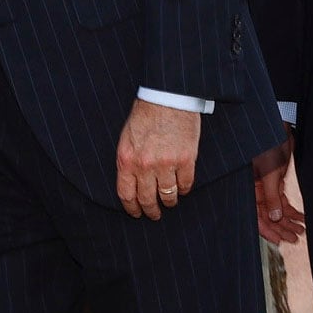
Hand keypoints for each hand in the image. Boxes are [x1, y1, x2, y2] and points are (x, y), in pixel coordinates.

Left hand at [115, 98, 199, 219]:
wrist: (167, 97)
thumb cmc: (145, 115)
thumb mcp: (126, 138)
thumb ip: (128, 161)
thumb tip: (132, 183)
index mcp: (126, 159)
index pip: (126, 194)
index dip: (132, 208)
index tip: (136, 213)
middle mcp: (145, 165)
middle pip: (147, 199)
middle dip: (151, 211)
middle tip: (154, 215)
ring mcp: (166, 163)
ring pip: (168, 195)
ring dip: (169, 202)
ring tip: (170, 203)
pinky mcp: (186, 159)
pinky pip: (185, 184)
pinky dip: (184, 189)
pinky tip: (182, 189)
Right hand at [253, 136, 304, 245]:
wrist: (278, 130)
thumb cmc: (268, 147)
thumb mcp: (270, 174)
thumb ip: (271, 196)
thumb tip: (275, 218)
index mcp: (248, 190)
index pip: (255, 216)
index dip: (267, 230)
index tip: (279, 240)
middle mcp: (255, 192)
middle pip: (268, 217)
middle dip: (281, 228)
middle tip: (294, 238)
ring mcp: (266, 189)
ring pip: (277, 211)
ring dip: (289, 221)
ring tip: (300, 230)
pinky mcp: (276, 184)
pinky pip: (283, 202)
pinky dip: (292, 211)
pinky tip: (301, 218)